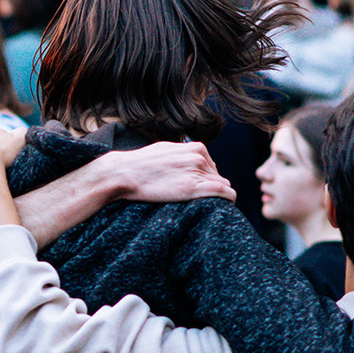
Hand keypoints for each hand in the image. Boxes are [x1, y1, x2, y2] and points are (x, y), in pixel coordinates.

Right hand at [103, 142, 234, 203]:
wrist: (125, 173)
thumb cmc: (141, 164)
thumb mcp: (166, 150)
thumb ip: (183, 154)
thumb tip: (192, 159)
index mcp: (195, 147)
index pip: (212, 166)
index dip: (206, 178)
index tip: (198, 189)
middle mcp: (199, 157)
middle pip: (218, 176)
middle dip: (211, 186)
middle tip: (198, 199)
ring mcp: (197, 171)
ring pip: (222, 185)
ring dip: (217, 195)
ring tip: (206, 204)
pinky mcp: (193, 187)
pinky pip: (224, 192)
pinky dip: (228, 198)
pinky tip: (226, 205)